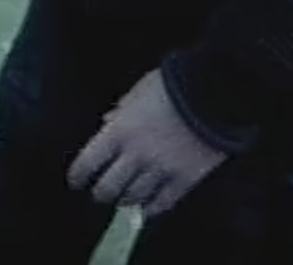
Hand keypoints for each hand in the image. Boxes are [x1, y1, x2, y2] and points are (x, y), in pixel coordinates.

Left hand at [66, 68, 225, 217]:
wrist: (215, 91)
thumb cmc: (175, 84)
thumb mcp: (140, 89)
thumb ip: (122, 109)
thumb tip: (108, 121)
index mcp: (120, 131)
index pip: (87, 163)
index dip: (78, 176)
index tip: (77, 180)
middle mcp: (136, 155)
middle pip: (108, 189)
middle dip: (102, 193)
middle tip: (102, 193)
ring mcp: (160, 170)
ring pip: (134, 198)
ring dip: (126, 200)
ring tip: (125, 198)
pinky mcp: (184, 179)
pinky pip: (163, 202)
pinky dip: (152, 208)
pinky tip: (148, 207)